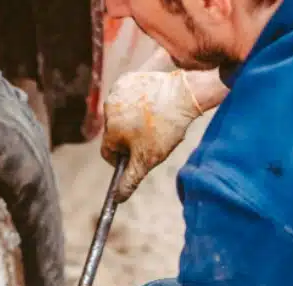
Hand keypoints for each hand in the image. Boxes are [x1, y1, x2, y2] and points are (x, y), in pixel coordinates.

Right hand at [102, 70, 206, 201]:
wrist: (185, 94)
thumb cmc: (167, 128)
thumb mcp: (148, 159)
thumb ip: (130, 179)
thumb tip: (116, 199)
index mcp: (110, 130)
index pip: (108, 151)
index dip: (122, 157)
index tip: (137, 155)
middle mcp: (108, 109)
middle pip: (115, 132)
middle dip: (129, 137)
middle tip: (151, 136)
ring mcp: (117, 91)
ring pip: (121, 114)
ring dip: (132, 119)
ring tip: (154, 119)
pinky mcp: (128, 79)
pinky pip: (127, 97)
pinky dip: (137, 101)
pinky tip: (153, 104)